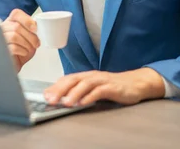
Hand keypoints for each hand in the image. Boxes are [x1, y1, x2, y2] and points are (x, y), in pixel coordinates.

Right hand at [1, 9, 39, 71]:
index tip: (35, 28)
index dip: (26, 20)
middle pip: (17, 26)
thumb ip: (32, 30)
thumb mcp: (30, 38)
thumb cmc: (22, 51)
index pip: (16, 14)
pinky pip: (12, 47)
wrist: (16, 65)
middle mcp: (3, 28)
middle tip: (36, 43)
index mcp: (11, 22)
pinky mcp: (0, 50)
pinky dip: (22, 50)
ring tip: (29, 49)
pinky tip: (23, 53)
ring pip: (14, 36)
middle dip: (30, 36)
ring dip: (26, 44)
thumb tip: (36, 26)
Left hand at [44, 68, 165, 106]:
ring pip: (85, 84)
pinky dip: (90, 97)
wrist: (135, 83)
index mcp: (86, 76)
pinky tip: (83, 103)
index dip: (55, 86)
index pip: (67, 79)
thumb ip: (80, 91)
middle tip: (50, 99)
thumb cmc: (112, 86)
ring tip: (65, 102)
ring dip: (73, 93)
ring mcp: (102, 81)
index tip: (45, 95)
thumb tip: (62, 97)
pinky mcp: (112, 87)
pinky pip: (99, 91)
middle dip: (60, 90)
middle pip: (73, 80)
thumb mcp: (94, 87)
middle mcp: (92, 76)